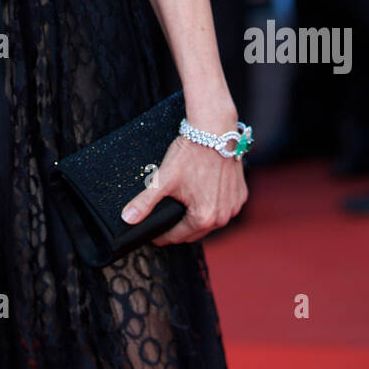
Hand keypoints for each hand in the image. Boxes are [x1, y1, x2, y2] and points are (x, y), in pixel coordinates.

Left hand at [120, 104, 247, 244]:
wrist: (214, 131)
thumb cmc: (190, 154)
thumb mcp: (163, 179)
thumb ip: (144, 202)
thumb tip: (127, 218)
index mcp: (204, 218)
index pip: (176, 237)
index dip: (161, 236)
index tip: (152, 234)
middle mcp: (223, 217)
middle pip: (194, 232)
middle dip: (179, 229)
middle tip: (164, 220)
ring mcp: (234, 206)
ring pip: (211, 221)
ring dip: (197, 219)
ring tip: (182, 208)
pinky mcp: (240, 194)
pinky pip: (224, 208)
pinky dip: (214, 206)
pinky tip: (203, 197)